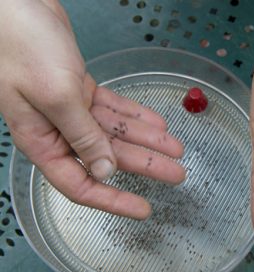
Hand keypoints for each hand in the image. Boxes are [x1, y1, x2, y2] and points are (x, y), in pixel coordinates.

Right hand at [0, 0, 184, 218]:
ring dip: (148, 140)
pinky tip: (157, 124)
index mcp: (44, 142)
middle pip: (110, 157)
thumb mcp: (56, 96)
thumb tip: (105, 170)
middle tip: (176, 174)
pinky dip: (136, 115)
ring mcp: (72, 110)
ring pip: (117, 132)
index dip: (114, 200)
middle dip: (146, 166)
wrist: (15, 3)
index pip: (81, 184)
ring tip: (177, 149)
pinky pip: (115, 109)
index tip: (142, 209)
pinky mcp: (81, 90)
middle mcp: (59, 131)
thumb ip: (81, 136)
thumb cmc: (22, 47)